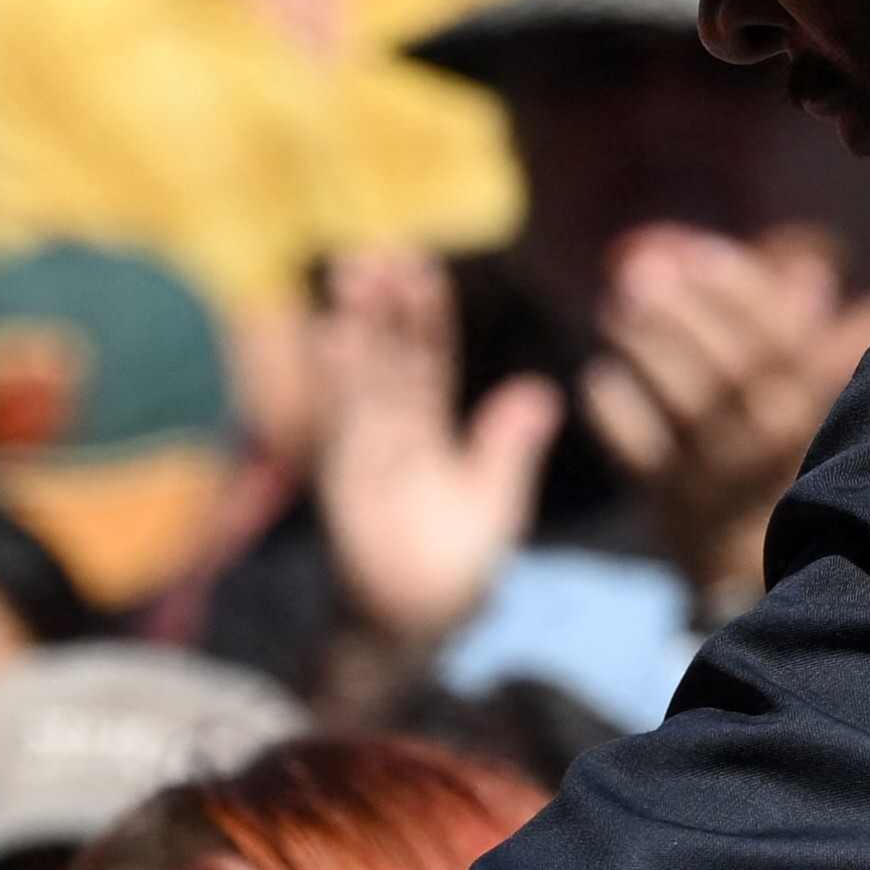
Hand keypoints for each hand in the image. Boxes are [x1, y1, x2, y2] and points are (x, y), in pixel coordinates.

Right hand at [307, 250, 557, 670]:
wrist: (413, 621)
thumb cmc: (451, 565)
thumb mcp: (495, 498)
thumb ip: (508, 445)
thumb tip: (540, 390)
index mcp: (425, 430)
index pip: (426, 359)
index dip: (423, 314)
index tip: (420, 264)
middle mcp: (388, 432)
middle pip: (386, 355)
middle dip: (380, 304)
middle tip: (376, 249)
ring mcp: (362, 453)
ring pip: (360, 378)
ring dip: (354, 325)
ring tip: (351, 274)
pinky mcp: (344, 479)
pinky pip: (341, 419)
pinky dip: (334, 380)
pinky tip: (329, 336)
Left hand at [582, 225, 869, 614]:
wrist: (753, 569)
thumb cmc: (782, 467)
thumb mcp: (816, 407)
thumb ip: (825, 349)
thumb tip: (851, 290)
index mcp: (808, 405)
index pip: (781, 336)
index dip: (737, 288)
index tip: (695, 253)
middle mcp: (768, 438)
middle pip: (728, 365)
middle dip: (681, 310)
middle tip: (637, 275)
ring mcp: (717, 472)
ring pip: (683, 401)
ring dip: (643, 347)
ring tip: (614, 311)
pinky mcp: (669, 502)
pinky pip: (638, 450)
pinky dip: (614, 409)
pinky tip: (598, 375)